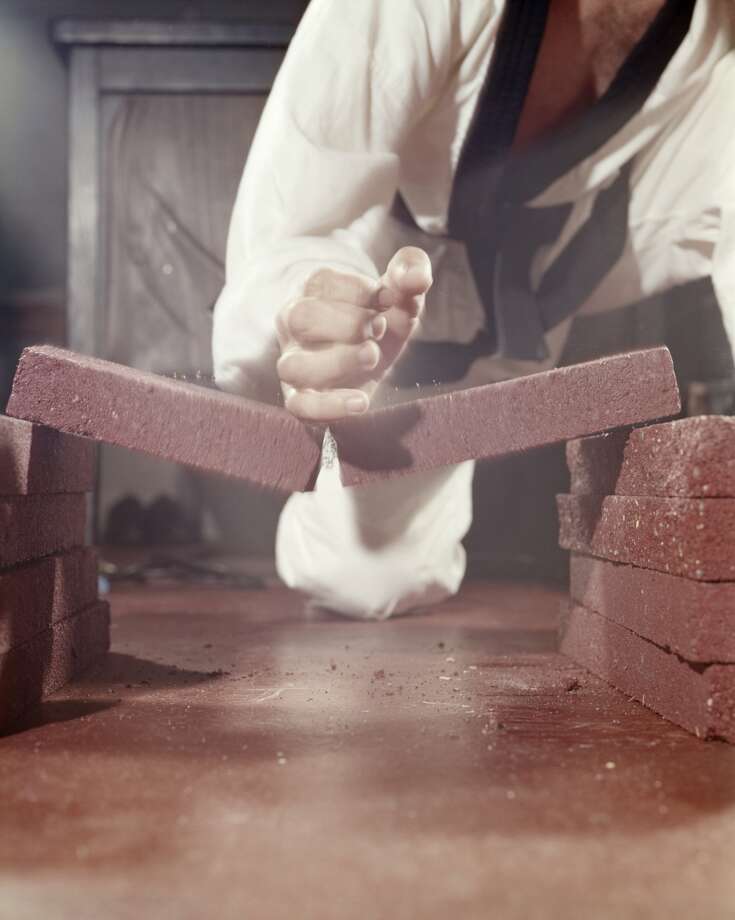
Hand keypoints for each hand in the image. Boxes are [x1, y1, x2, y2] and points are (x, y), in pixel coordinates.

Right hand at [276, 247, 431, 420]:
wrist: (370, 358)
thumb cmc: (380, 319)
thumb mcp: (398, 292)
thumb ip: (410, 272)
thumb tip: (414, 277)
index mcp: (312, 290)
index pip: (322, 283)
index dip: (360, 293)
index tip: (388, 301)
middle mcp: (294, 324)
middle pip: (301, 318)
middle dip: (347, 324)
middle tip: (379, 329)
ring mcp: (293, 362)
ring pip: (294, 366)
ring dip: (338, 362)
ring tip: (372, 356)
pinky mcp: (300, 397)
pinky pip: (299, 406)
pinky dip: (330, 406)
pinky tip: (362, 402)